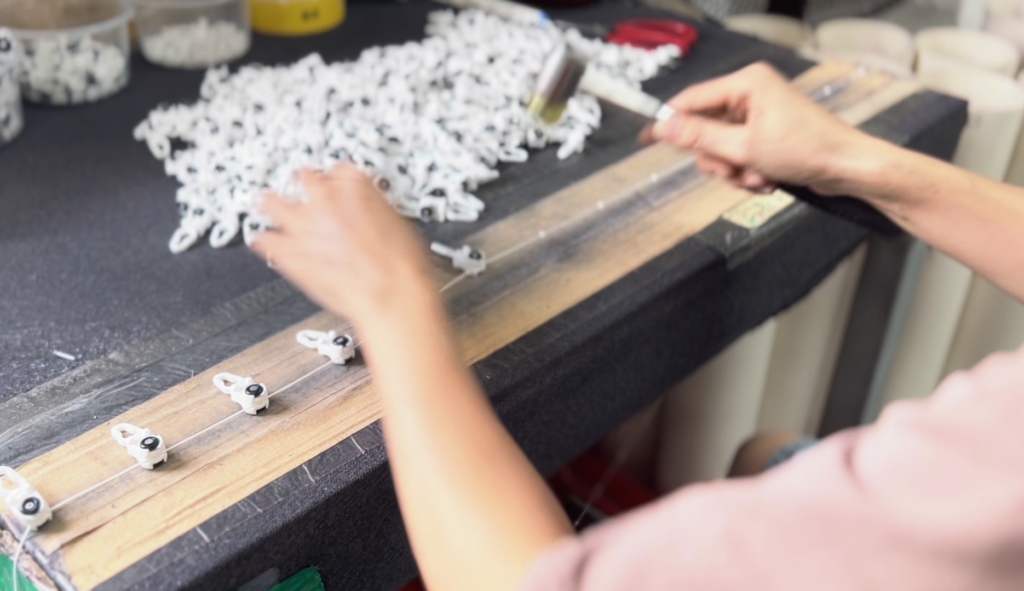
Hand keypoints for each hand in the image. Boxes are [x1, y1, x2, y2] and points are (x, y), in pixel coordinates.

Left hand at [250, 164, 437, 330]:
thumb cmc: (401, 266)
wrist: (390, 295)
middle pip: (303, 178)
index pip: (339, 170)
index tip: (338, 182)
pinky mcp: (289, 254)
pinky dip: (265, 241)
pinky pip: (266, 241)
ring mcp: (304, 226)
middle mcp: (324, 201)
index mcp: (355, 187)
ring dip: (271, 202)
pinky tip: (262, 240)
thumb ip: (373, 209)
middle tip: (300, 183)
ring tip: (265, 201)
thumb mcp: (397, 223)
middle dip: (302, 181)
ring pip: (273, 202)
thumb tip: (370, 211)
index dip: (339, 178)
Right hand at [650, 62, 869, 194]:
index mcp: (747, 84)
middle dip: (717, 159)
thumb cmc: (809, 149)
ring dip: (734, 171)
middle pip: (705, 129)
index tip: (647, 137)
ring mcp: (759, 116)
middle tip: (732, 171)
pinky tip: (767, 180)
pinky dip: (748, 174)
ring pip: (721, 149)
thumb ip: (700, 138)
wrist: (848, 169)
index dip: (669, 121)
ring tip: (758, 178)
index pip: (693, 99)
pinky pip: (738, 157)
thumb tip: (665, 128)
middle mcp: (751, 94)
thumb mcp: (745, 148)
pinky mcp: (766, 136)